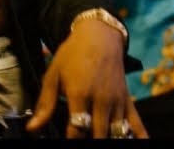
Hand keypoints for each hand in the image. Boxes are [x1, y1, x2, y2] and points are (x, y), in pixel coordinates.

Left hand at [25, 19, 146, 138]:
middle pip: (98, 134)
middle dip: (89, 141)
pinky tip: (141, 143)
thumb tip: (32, 129)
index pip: (76, 129)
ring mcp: (117, 101)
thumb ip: (45, 105)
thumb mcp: (53, 75)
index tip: (65, 142)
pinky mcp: (128, 100)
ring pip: (116, 132)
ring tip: (100, 139)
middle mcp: (101, 100)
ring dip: (109, 139)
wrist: (99, 36)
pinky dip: (139, 136)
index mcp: (80, 94)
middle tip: (82, 141)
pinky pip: (137, 123)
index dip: (71, 140)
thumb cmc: (72, 55)